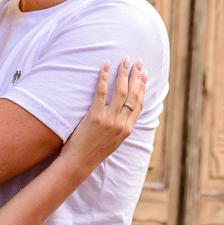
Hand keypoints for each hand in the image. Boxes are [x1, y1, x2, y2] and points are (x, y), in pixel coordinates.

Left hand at [60, 59, 147, 176]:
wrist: (79, 164)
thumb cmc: (92, 152)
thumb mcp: (113, 141)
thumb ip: (119, 127)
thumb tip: (121, 113)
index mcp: (127, 130)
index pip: (139, 104)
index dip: (142, 87)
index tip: (144, 74)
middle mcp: (121, 124)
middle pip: (132, 94)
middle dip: (136, 75)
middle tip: (137, 61)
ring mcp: (109, 120)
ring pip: (120, 91)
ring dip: (123, 73)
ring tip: (124, 60)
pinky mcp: (95, 117)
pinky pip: (101, 92)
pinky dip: (104, 77)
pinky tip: (105, 66)